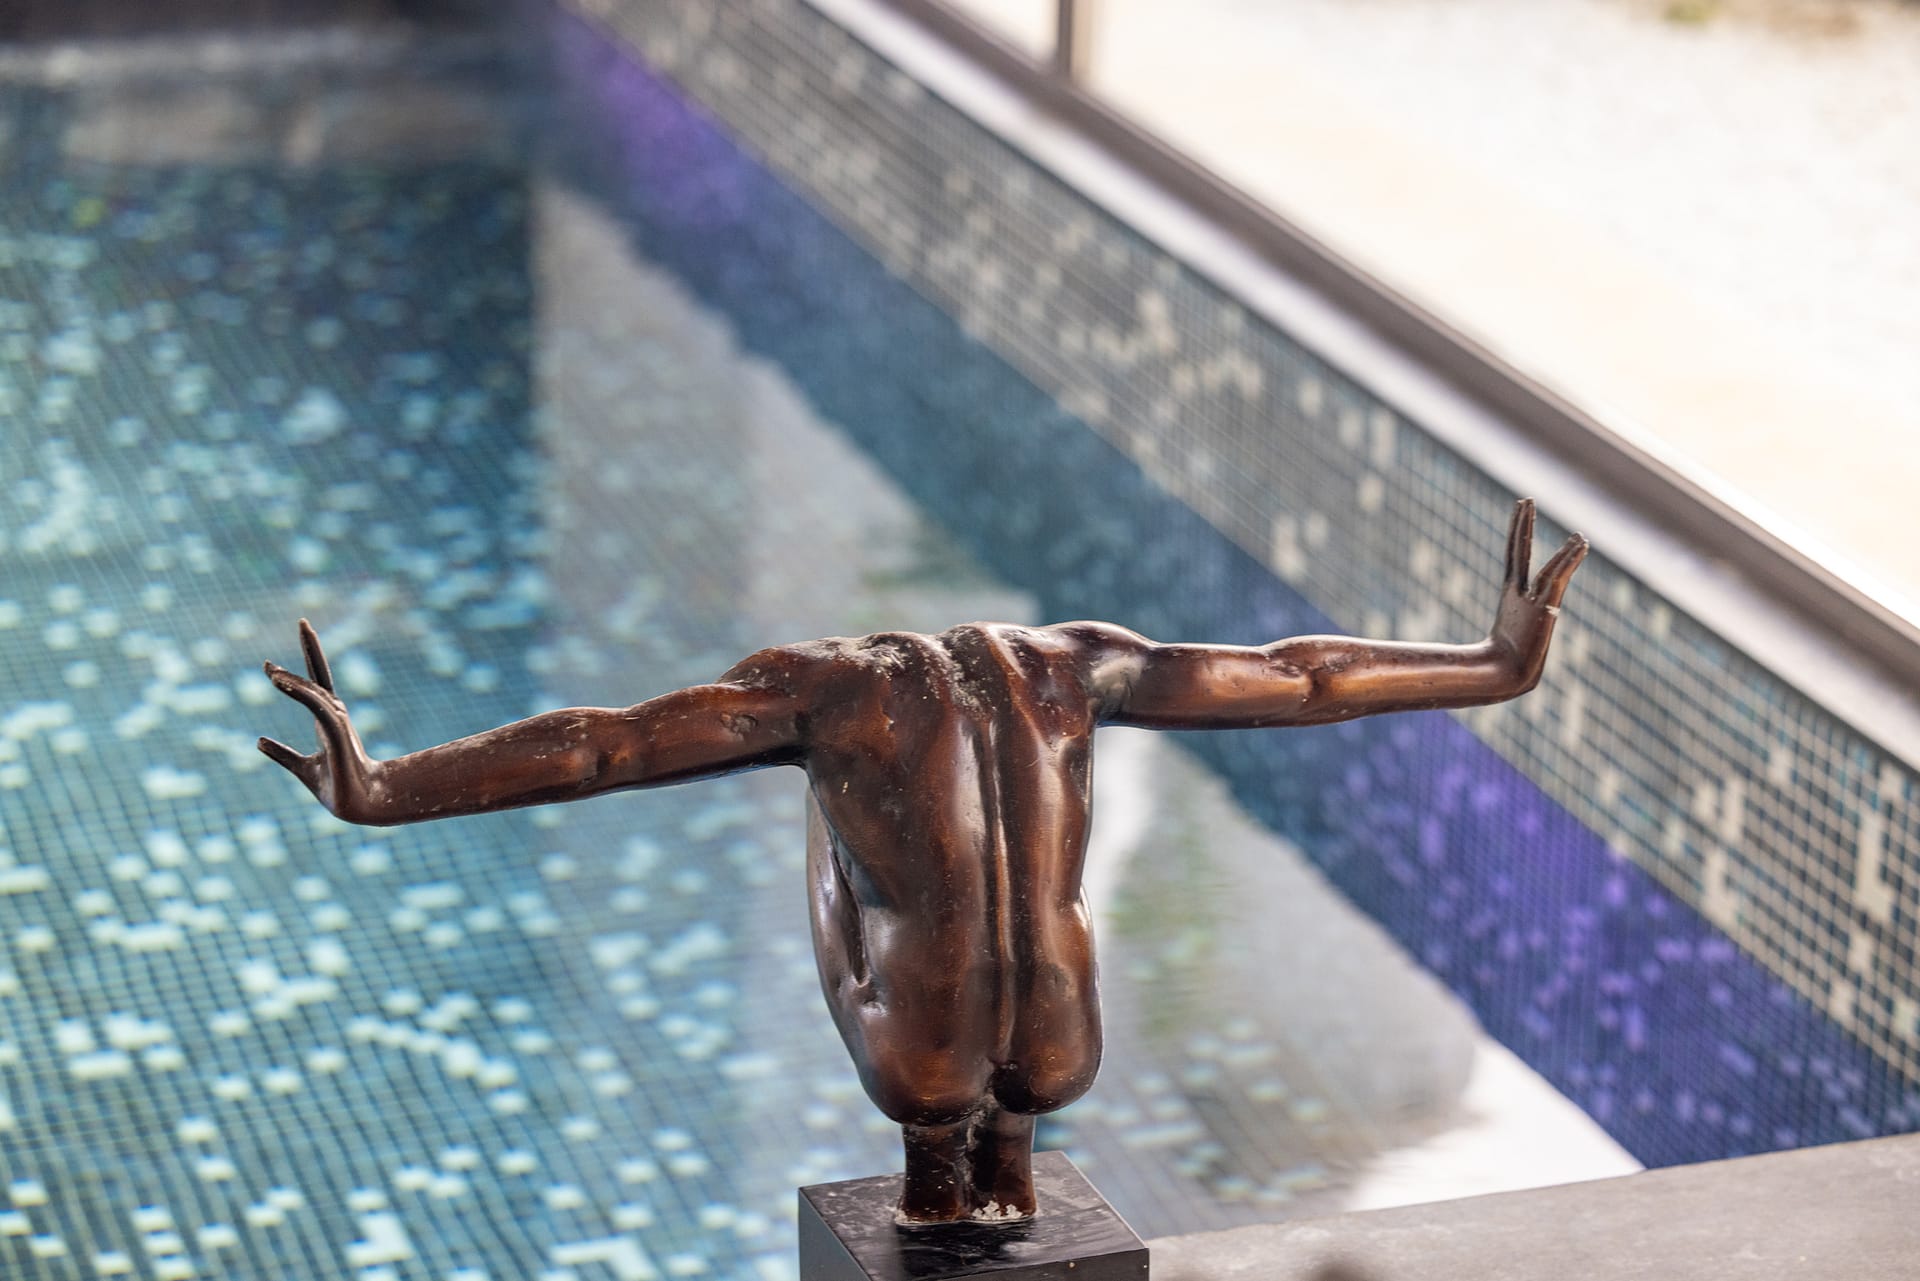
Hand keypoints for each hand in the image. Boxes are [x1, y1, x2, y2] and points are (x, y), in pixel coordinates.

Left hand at [257, 620, 381, 821]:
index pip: (313, 685)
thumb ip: (281, 754)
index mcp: (327, 721)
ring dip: (293, 678)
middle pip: (320, 675)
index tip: (272, 661)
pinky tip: (279, 681)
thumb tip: (257, 741)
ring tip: (269, 668)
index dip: (300, 668)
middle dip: (312, 649)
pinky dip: (299, 691)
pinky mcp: (337, 733)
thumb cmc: (335, 787)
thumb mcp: (300, 767)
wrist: (359, 805)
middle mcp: (334, 716)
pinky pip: (316, 706)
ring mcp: (338, 723)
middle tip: (303, 622)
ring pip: (314, 691)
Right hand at [1487, 499, 1587, 691]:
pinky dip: (1570, 560)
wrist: (1502, 675)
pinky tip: (1581, 545)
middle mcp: (1517, 593)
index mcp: (1510, 597)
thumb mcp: (1502, 648)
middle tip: (1526, 500)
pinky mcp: (1544, 608)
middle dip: (1522, 524)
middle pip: (1518, 550)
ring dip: (1564, 548)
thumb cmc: (1500, 669)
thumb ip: (1499, 641)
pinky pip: (1558, 578)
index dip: (1516, 533)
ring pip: (1546, 565)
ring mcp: (1530, 600)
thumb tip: (1469, 657)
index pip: (1512, 556)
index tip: (1521, 512)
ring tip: (1578, 532)